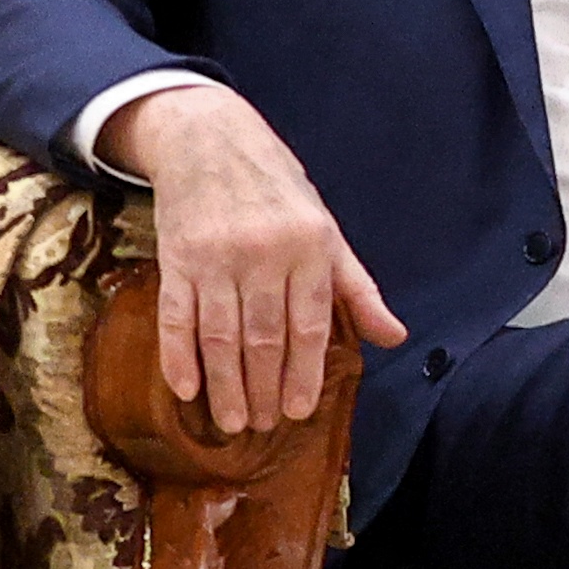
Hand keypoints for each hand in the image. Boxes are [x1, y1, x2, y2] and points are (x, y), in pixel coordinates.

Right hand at [104, 82, 404, 435]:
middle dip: (264, 389)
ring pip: (220, 335)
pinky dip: (178, 357)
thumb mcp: (328, 232)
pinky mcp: (175, 260)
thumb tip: (394, 337)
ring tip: (233, 422)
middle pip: (264, 337)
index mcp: (308, 249)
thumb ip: (356, 288)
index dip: (304, 373)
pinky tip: (185, 391)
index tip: (300, 412)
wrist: (210, 141)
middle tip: (264, 427)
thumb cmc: (279, 192)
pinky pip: (175, 318)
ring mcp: (215, 259)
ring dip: (226, 385)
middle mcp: (262, 256)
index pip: (309, 325)